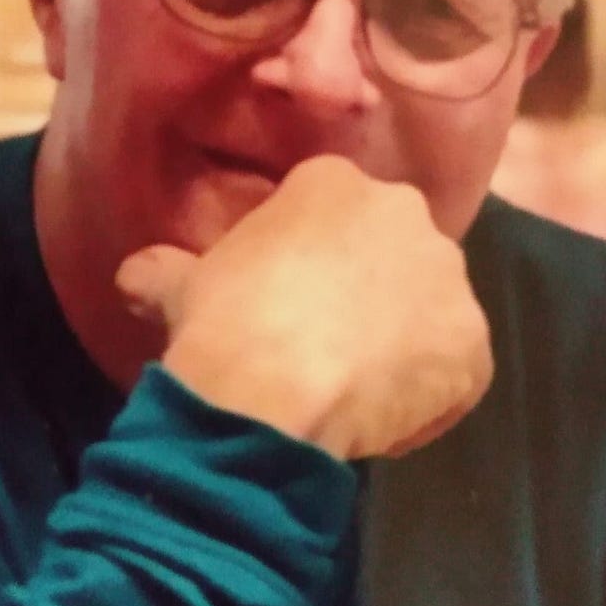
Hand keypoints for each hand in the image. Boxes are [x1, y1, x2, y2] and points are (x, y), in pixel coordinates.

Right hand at [115, 156, 491, 459]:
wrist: (273, 387)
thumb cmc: (223, 320)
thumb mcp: (179, 286)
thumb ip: (165, 271)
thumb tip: (133, 274)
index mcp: (335, 183)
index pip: (334, 216)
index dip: (314, 266)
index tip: (288, 308)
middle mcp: (405, 213)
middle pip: (394, 254)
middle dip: (370, 293)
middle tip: (326, 345)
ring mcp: (448, 278)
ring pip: (431, 309)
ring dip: (404, 342)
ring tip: (356, 390)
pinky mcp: (473, 344)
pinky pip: (456, 372)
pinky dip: (430, 397)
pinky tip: (382, 422)